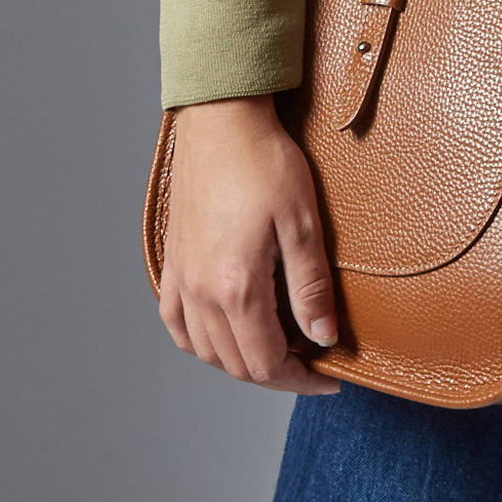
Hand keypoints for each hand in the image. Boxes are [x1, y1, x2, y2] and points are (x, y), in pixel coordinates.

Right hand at [157, 95, 340, 394]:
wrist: (221, 120)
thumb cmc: (265, 162)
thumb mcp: (303, 222)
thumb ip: (310, 286)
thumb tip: (323, 338)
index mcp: (236, 287)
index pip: (266, 363)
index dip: (301, 381)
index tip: (329, 377)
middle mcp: (201, 292)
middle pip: (236, 365)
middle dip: (277, 373)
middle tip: (311, 361)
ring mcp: (180, 279)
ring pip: (205, 351)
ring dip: (241, 360)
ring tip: (277, 346)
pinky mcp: (172, 262)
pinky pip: (177, 324)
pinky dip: (201, 341)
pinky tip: (223, 331)